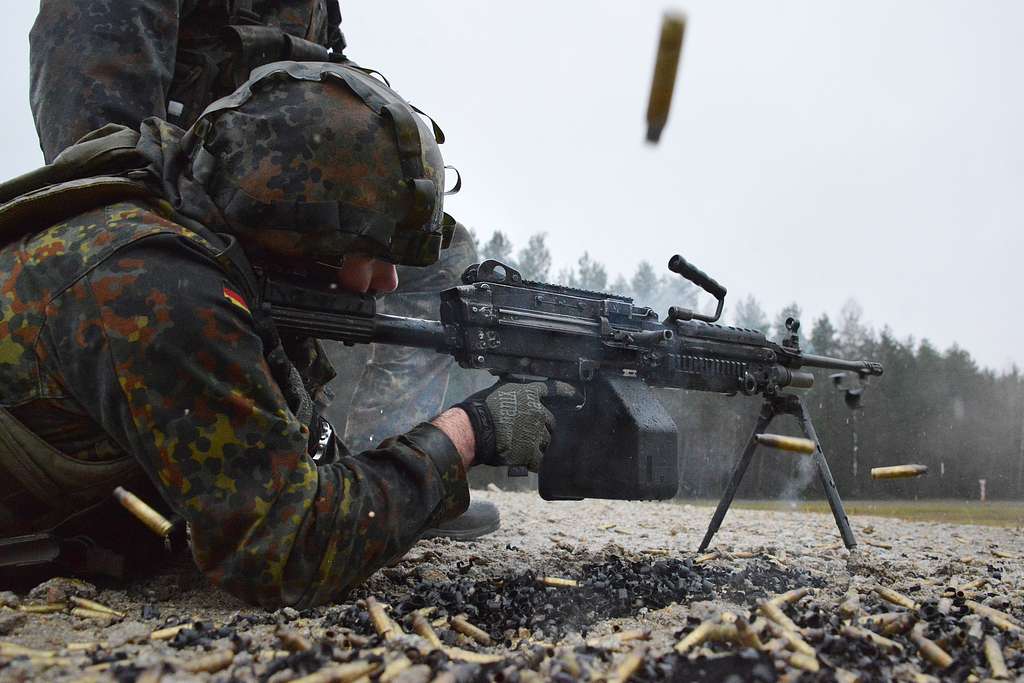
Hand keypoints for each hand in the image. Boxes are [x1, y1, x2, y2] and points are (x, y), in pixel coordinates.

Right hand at [455, 380, 576, 471]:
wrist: (474, 430)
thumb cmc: (479, 409)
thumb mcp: (496, 391)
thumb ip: (511, 392)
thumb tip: (511, 388)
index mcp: (529, 394)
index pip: (553, 389)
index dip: (565, 391)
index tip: (575, 394)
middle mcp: (537, 412)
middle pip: (550, 421)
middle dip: (541, 428)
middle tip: (525, 433)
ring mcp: (536, 432)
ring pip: (546, 441)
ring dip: (537, 445)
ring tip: (519, 447)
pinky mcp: (532, 451)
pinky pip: (539, 460)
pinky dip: (532, 462)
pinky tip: (522, 462)